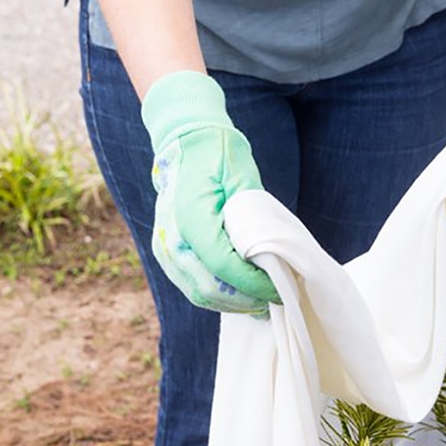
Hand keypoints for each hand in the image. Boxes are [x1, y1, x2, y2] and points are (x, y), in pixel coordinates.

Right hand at [141, 71, 279, 312]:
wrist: (185, 143)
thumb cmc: (219, 155)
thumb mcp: (244, 179)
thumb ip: (254, 219)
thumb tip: (272, 257)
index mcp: (190, 218)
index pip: (225, 267)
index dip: (255, 284)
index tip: (281, 288)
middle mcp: (171, 238)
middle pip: (211, 289)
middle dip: (248, 299)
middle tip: (278, 298)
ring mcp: (164, 249)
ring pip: (200, 294)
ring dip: (234, 303)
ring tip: (264, 300)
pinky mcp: (166, 255)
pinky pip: (192, 286)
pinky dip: (219, 296)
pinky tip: (243, 295)